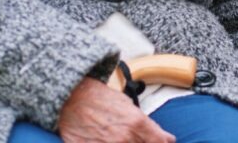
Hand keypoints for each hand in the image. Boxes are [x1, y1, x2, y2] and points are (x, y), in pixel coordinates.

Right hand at [57, 77, 174, 142]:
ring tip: (124, 138)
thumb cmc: (99, 98)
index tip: (163, 142)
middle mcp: (125, 138)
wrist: (71, 98)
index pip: (161, 142)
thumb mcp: (128, 106)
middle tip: (142, 139)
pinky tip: (108, 141)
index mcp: (137, 122)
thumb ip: (147, 125)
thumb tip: (166, 139)